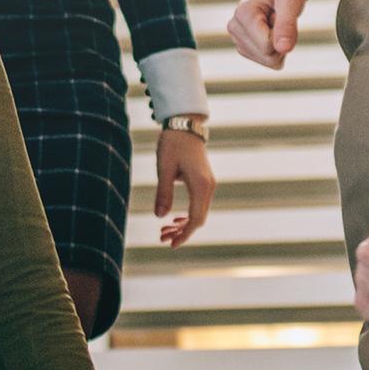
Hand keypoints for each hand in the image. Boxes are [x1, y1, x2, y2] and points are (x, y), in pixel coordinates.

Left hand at [153, 126, 215, 246]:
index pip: (196, 218)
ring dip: (183, 224)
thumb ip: (163, 193)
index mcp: (200, 185)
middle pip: (199, 219)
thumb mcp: (164, 169)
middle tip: (161, 238)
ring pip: (199, 213)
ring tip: (164, 231)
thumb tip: (159, 216)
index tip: (171, 244)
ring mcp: (209, 184)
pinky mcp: (205, 182)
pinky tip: (175, 219)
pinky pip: (199, 205)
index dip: (184, 234)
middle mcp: (209, 187)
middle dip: (181, 232)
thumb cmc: (173, 144)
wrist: (185, 125)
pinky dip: (188, 214)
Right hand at [224, 0, 311, 68]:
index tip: (279, 14)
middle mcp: (234, 28)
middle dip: (281, 41)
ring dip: (279, 45)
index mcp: (243, 13)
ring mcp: (237, 40)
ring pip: (269, 61)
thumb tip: (284, 49)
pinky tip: (271, 32)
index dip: (283, 33)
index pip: (267, 45)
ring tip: (275, 24)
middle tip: (279, 19)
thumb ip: (287, 24)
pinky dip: (276, 49)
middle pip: (268, 56)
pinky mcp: (244, 48)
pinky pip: (269, 62)